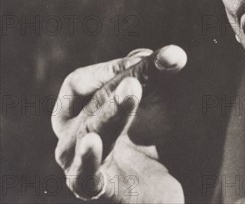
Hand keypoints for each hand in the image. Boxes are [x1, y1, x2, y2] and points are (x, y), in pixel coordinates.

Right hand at [52, 46, 186, 202]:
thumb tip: (171, 54)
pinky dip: (87, 159)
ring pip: (88, 134)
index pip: (79, 82)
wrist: (168, 184)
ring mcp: (80, 165)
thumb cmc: (152, 135)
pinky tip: (94, 141)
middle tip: (139, 75)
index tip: (145, 60)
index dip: (109, 69)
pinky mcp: (97, 189)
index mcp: (78, 111)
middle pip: (87, 105)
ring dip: (111, 111)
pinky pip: (84, 175)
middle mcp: (72, 137)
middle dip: (114, 87)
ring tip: (132, 89)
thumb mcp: (156, 98)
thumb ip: (158, 74)